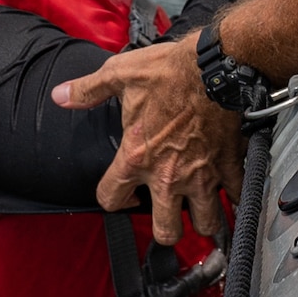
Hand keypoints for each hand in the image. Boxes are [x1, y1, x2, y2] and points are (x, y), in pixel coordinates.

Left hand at [53, 37, 242, 244]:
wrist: (214, 65)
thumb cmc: (168, 70)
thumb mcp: (119, 74)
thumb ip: (88, 90)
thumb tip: (60, 96)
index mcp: (137, 157)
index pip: (111, 200)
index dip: (112, 199)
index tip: (122, 193)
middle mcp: (168, 176)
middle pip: (166, 231)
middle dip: (165, 228)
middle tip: (166, 213)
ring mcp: (202, 175)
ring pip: (206, 224)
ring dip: (202, 220)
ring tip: (198, 209)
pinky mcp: (229, 165)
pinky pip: (237, 197)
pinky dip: (236, 199)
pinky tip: (231, 193)